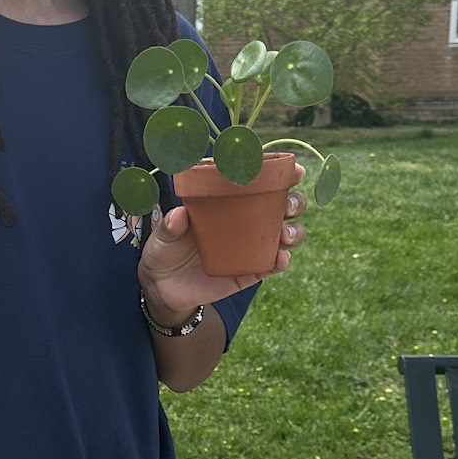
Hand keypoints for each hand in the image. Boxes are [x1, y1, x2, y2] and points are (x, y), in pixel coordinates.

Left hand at [138, 173, 306, 323]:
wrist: (163, 288)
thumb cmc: (164, 251)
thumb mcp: (162, 236)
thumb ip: (170, 226)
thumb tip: (179, 214)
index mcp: (229, 201)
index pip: (260, 183)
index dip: (283, 174)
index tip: (295, 170)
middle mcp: (247, 220)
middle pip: (284, 206)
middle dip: (295, 202)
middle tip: (288, 206)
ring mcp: (252, 246)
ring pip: (286, 234)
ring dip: (294, 232)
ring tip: (284, 236)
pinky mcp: (251, 271)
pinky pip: (273, 265)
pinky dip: (281, 261)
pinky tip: (280, 258)